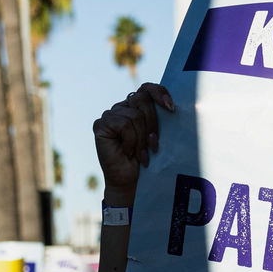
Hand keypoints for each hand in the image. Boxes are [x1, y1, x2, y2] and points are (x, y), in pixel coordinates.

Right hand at [94, 83, 176, 204]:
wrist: (131, 182)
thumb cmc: (148, 161)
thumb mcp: (158, 136)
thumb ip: (161, 118)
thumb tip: (172, 105)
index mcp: (136, 107)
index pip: (147, 89)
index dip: (159, 93)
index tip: (171, 108)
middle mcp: (122, 108)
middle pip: (142, 99)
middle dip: (153, 123)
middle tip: (154, 145)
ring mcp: (110, 115)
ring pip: (135, 115)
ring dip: (142, 139)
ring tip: (142, 154)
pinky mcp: (101, 124)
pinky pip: (124, 124)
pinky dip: (131, 141)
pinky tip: (128, 152)